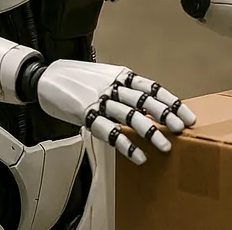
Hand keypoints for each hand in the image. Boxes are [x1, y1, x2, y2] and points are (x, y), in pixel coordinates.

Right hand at [35, 60, 196, 164]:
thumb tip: (146, 105)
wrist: (44, 77)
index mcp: (120, 75)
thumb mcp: (104, 77)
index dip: (171, 102)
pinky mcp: (85, 115)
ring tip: (165, 148)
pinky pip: (109, 132)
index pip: (151, 88)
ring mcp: (99, 100)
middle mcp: (112, 86)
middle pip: (145, 102)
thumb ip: (124, 88)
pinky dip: (126, 145)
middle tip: (182, 130)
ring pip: (130, 117)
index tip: (187, 115)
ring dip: (150, 133)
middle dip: (166, 117)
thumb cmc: (77, 78)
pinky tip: (139, 156)